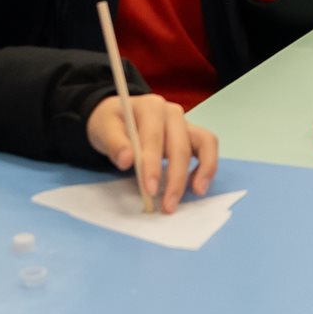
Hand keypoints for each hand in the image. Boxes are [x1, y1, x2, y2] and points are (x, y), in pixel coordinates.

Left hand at [86, 92, 218, 212]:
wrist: (118, 117)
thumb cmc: (111, 123)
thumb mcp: (104, 129)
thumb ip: (114, 143)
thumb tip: (127, 160)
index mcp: (150, 107)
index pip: (154, 138)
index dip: (153, 165)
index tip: (150, 190)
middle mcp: (172, 112)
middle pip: (180, 145)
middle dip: (176, 178)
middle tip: (168, 206)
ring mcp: (185, 123)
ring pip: (203, 143)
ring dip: (202, 170)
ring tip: (197, 192)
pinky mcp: (191, 135)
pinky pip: (208, 147)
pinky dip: (208, 165)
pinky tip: (198, 185)